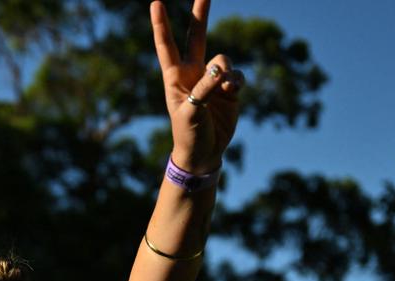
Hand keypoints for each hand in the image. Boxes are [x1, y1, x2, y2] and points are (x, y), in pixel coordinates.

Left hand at [150, 0, 243, 173]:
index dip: (162, 24)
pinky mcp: (230, 89)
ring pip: (224, 60)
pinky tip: (233, 93)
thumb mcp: (191, 113)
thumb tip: (222, 70)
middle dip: (200, 13)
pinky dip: (238, 82)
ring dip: (226, 73)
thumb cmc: (188, 134)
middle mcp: (194, 73)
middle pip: (197, 36)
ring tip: (225, 90)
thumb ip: (204, 89)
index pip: (167, 46)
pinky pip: (238, 75)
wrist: (204, 152)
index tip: (156, 3)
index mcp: (175, 77)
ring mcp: (213, 79)